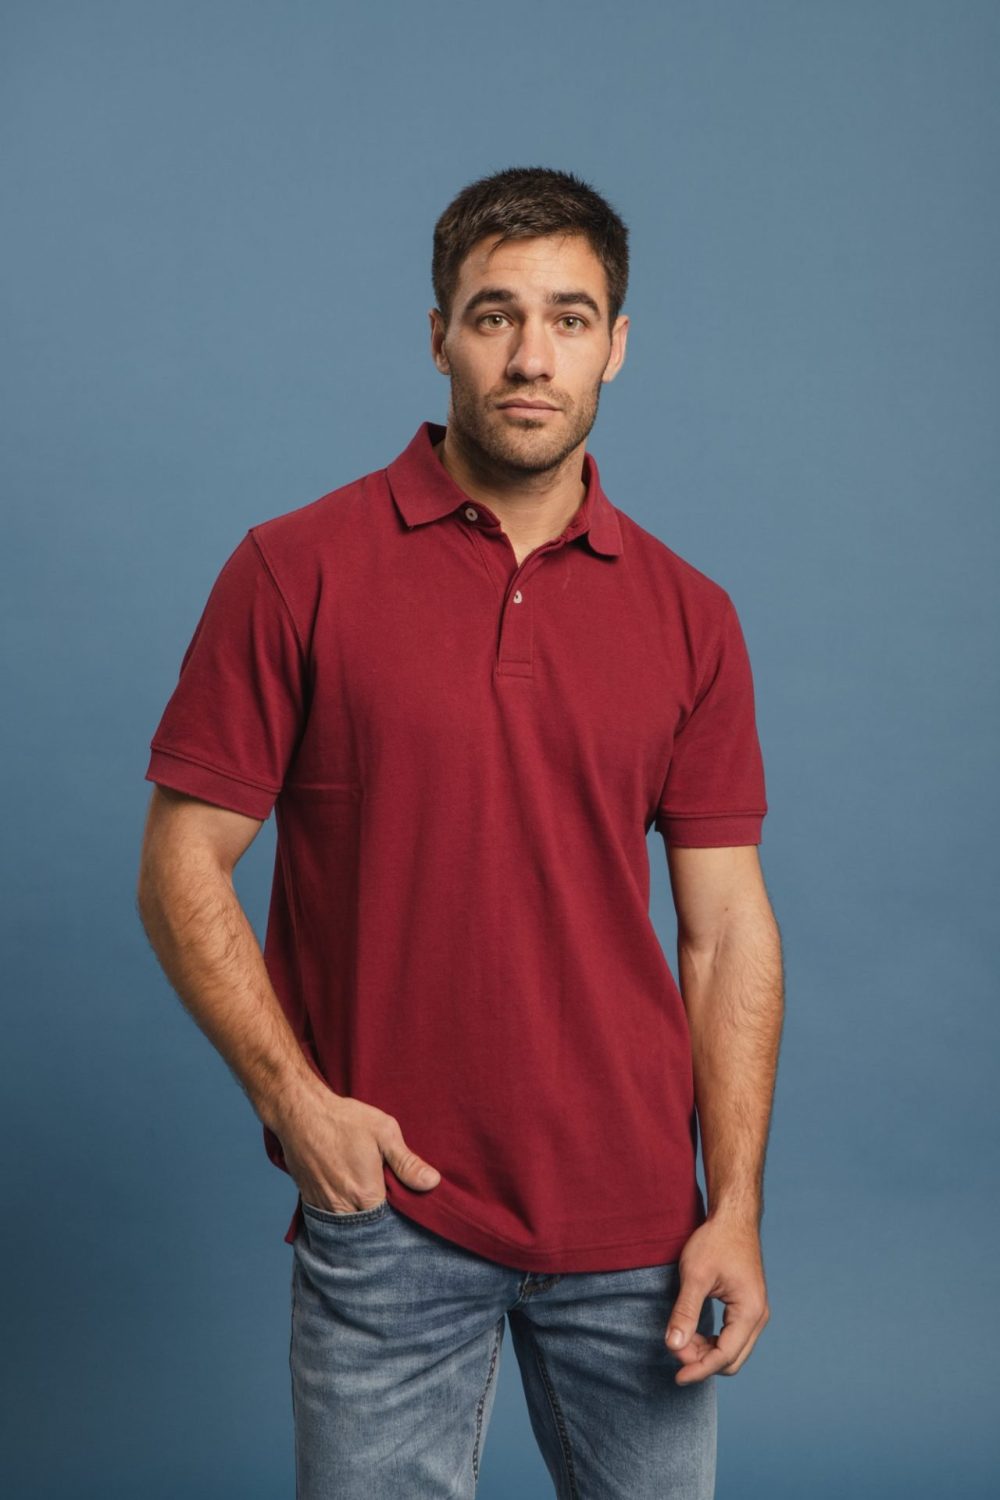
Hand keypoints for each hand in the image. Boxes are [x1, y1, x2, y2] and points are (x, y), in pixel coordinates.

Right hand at [269, 1079, 441, 1212]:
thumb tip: (432, 1183)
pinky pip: (330, 1218)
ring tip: (368, 1198)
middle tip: (388, 1201)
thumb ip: (407, 1163)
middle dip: (380, 1221)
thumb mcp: (384, 1132)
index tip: (406, 1206)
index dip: (401, 1216)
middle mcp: (343, 1208)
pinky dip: (341, 1213)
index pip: (391, 1224)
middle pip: (369, 1228)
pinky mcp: (310, 1200)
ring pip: (348, 1225)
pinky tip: (349, 1197)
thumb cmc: (344, 1120)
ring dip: (360, 1218)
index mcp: (367, 1195)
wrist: (301, 1113)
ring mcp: (324, 1206)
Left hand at [664, 1213, 769, 1383]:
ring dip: (706, 1352)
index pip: (724, 1356)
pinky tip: (693, 1333)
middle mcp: (758, 1317)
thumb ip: (685, 1312)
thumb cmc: (715, 1241)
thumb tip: (672, 1346)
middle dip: (702, 1361)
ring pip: (732, 1350)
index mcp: (749, 1312)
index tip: (676, 1378)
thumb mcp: (695, 1275)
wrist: (733, 1218)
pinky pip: (732, 1337)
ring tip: (680, 1339)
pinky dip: (712, 1341)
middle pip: (731, 1359)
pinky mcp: (747, 1307)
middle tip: (675, 1348)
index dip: (699, 1369)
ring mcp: (755, 1312)